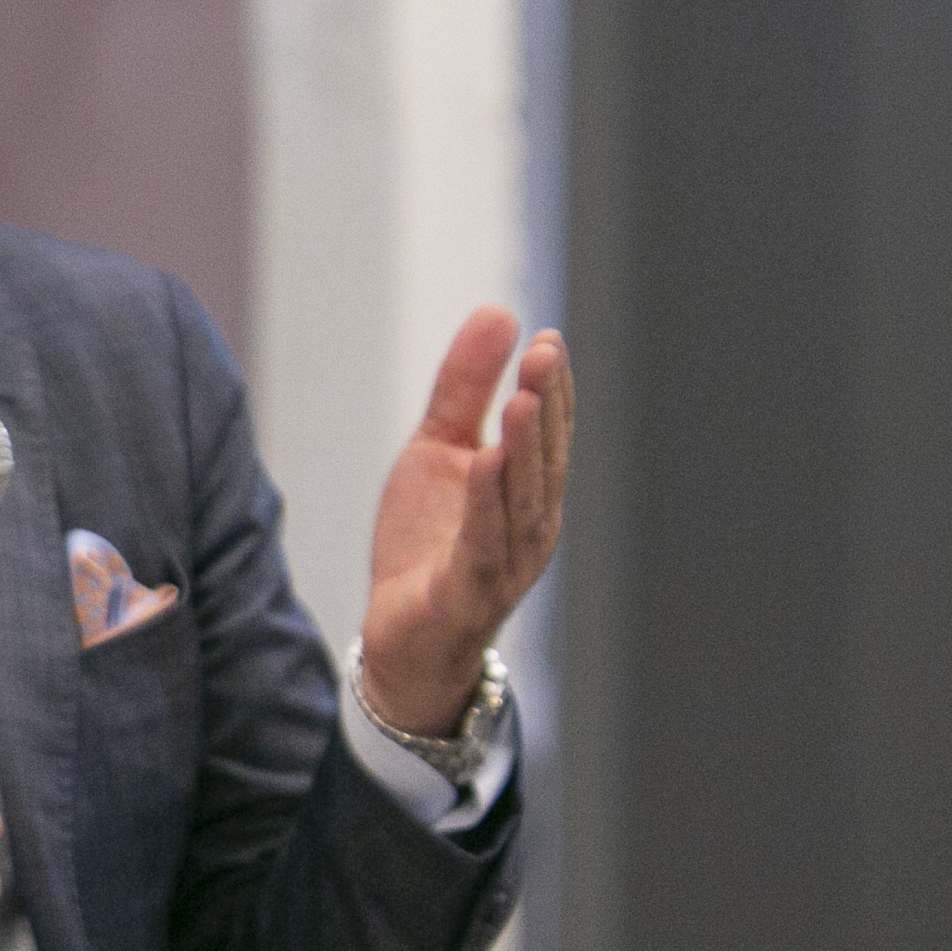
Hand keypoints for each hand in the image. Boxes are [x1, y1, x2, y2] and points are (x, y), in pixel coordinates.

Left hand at [359, 308, 573, 730]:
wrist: (399, 638)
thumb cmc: (428, 544)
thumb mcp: (436, 452)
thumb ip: (463, 389)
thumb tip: (500, 312)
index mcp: (527, 492)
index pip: (547, 435)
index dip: (552, 390)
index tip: (547, 340)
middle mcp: (529, 527)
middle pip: (543, 461)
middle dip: (546, 407)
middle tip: (545, 353)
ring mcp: (504, 564)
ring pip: (522, 501)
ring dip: (525, 450)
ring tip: (522, 399)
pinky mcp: (468, 594)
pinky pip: (483, 544)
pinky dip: (489, 503)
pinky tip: (488, 462)